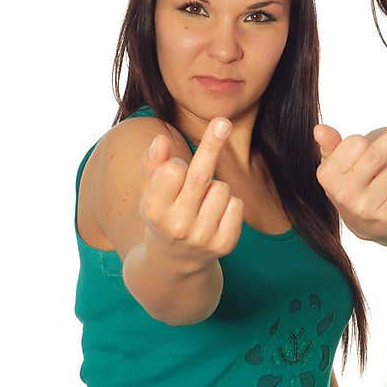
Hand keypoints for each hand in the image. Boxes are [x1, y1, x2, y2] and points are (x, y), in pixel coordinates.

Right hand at [139, 117, 243, 272]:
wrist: (174, 264)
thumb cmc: (162, 216)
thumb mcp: (149, 193)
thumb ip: (152, 164)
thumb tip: (160, 139)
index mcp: (154, 210)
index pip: (173, 169)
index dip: (177, 164)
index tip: (176, 166)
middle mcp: (177, 226)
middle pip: (201, 175)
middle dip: (213, 144)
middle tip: (224, 121)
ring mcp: (203, 238)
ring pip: (222, 188)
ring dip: (215, 189)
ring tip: (201, 204)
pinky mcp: (225, 245)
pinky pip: (237, 205)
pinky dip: (229, 205)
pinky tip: (215, 217)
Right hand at [314, 115, 386, 240]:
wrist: (365, 220)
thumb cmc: (350, 181)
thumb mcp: (336, 162)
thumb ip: (330, 143)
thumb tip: (320, 130)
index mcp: (327, 176)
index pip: (355, 142)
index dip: (362, 141)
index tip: (361, 146)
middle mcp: (344, 194)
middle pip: (376, 153)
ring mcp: (366, 207)